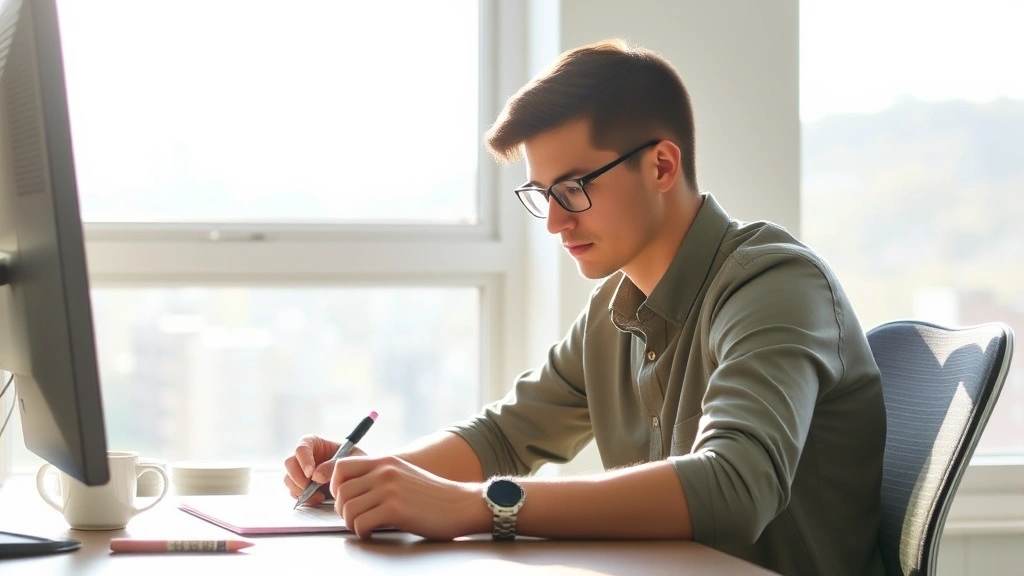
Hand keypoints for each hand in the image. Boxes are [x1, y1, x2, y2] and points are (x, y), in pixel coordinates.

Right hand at [283, 435, 366, 504]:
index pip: (302, 447)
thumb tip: (316, 476)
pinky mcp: (302, 485)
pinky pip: (294, 492)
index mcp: (314, 443)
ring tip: (318, 496)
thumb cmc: (354, 460)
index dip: (304, 460)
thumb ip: (334, 465)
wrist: (358, 474)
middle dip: (298, 477)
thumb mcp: (351, 458)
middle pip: (289, 463)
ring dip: (300, 490)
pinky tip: (318, 499)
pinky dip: (303, 498)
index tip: (311, 473)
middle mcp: (304, 456)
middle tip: (310, 488)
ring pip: (288, 479)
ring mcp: (301, 471)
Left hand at [330, 455, 488, 539]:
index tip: (344, 499)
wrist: (460, 504)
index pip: (341, 466)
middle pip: (341, 491)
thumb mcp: (404, 475)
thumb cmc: (432, 496)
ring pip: (348, 509)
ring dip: (352, 523)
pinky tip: (373, 532)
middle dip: (343, 509)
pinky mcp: (395, 510)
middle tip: (355, 518)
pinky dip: (362, 532)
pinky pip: (361, 523)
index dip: (335, 485)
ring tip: (365, 526)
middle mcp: (384, 472)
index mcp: (385, 461)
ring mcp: (389, 490)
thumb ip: (379, 476)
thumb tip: (351, 490)